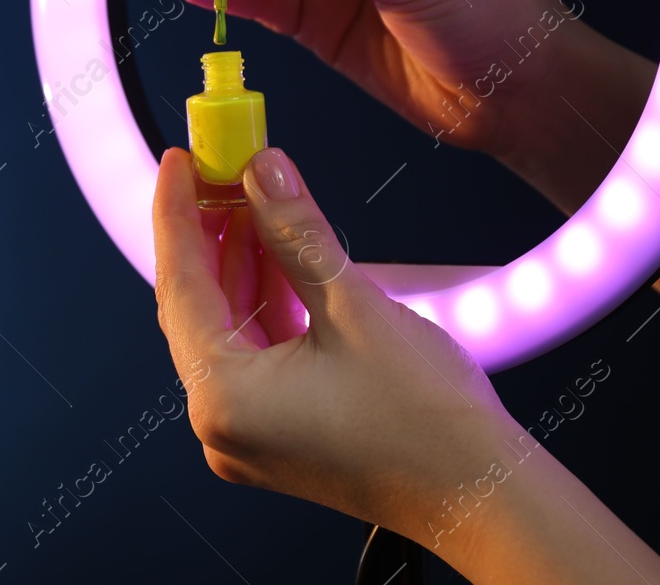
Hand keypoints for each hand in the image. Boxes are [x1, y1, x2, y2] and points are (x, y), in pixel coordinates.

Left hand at [152, 144, 510, 533]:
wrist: (482, 498)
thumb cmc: (427, 421)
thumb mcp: (353, 306)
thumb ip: (296, 233)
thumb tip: (263, 171)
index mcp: (223, 399)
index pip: (179, 286)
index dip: (177, 214)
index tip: (180, 161)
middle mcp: (221, 423)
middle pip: (197, 309)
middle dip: (210, 236)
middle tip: (221, 170)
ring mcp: (249, 433)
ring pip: (228, 330)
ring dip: (241, 265)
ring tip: (253, 199)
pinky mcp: (279, 433)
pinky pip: (255, 355)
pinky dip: (265, 304)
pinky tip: (278, 255)